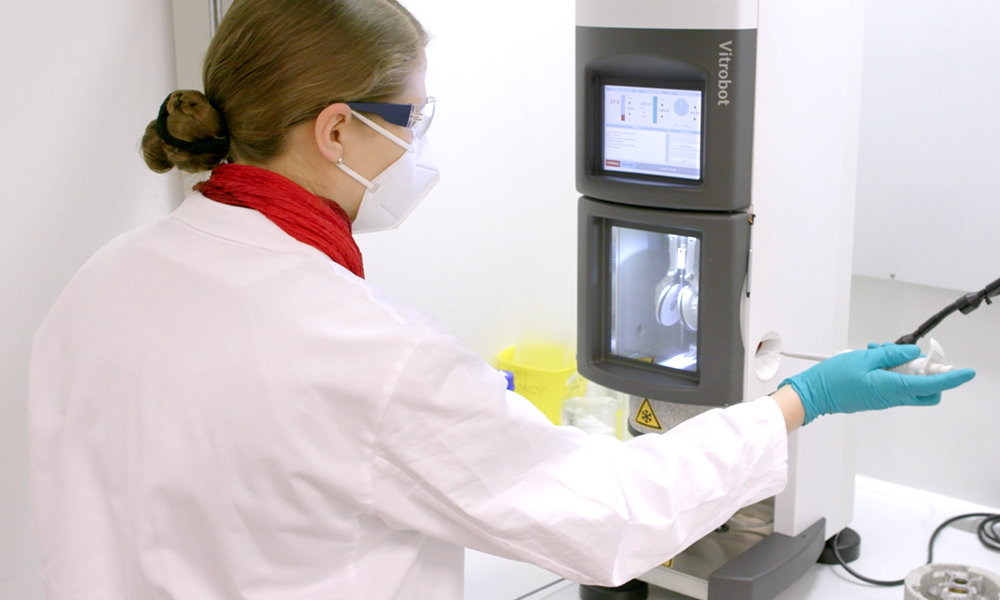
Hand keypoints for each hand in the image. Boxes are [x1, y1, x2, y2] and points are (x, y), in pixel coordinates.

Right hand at [780, 343, 975, 424]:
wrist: (814, 395)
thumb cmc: (833, 379)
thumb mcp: (863, 358)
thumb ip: (891, 353)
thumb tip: (912, 351)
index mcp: (892, 387)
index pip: (931, 384)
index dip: (951, 378)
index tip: (965, 373)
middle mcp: (893, 397)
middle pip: (927, 390)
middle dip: (929, 373)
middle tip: (916, 356)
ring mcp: (885, 398)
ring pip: (911, 384)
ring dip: (905, 366)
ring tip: (881, 349)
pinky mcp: (878, 396)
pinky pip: (896, 384)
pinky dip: (893, 370)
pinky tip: (876, 357)